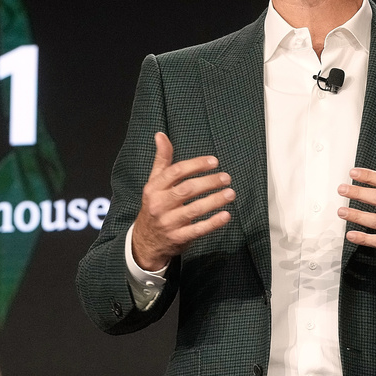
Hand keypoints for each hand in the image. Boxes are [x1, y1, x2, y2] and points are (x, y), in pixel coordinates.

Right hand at [131, 132, 233, 271]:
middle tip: (226, 178)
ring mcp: (168, 223)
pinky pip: (198, 230)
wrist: (145, 241)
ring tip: (230, 193)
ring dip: (214, 200)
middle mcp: (159, 204)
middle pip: (186, 189)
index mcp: (153, 188)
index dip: (196, 165)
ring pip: (194, 210)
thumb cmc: (154, 206)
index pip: (175, 172)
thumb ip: (161, 160)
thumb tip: (160, 135)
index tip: (214, 161)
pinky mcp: (178, 238)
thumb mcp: (153, 183)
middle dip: (209, 182)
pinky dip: (213, 223)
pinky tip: (226, 215)